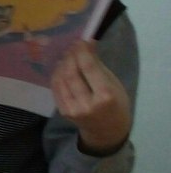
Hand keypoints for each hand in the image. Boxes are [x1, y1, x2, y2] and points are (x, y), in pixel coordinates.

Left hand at [51, 39, 131, 155]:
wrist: (107, 131)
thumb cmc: (116, 104)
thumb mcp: (113, 84)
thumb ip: (98, 65)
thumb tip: (87, 43)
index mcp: (105, 96)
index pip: (89, 68)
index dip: (82, 52)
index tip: (81, 41)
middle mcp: (86, 103)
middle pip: (72, 73)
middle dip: (71, 56)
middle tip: (73, 46)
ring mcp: (72, 109)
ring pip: (61, 80)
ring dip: (62, 64)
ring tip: (68, 55)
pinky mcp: (63, 111)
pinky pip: (56, 88)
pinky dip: (57, 75)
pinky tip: (62, 67)